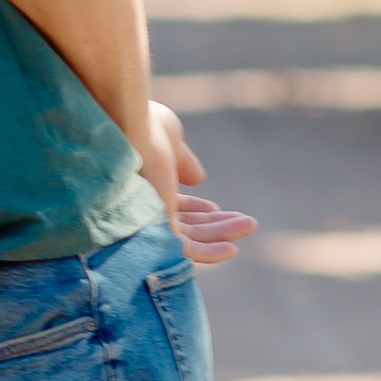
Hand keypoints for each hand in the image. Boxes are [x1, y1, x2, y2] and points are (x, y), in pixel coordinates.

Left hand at [143, 102, 257, 271]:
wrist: (130, 128)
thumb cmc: (143, 127)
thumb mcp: (170, 140)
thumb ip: (183, 161)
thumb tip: (198, 179)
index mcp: (142, 188)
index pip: (170, 208)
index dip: (195, 211)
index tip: (215, 208)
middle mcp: (142, 208)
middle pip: (183, 226)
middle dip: (215, 225)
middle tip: (247, 222)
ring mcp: (147, 222)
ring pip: (189, 239)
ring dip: (221, 236)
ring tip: (250, 225)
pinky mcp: (156, 231)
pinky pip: (186, 251)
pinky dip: (211, 253)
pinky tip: (232, 248)